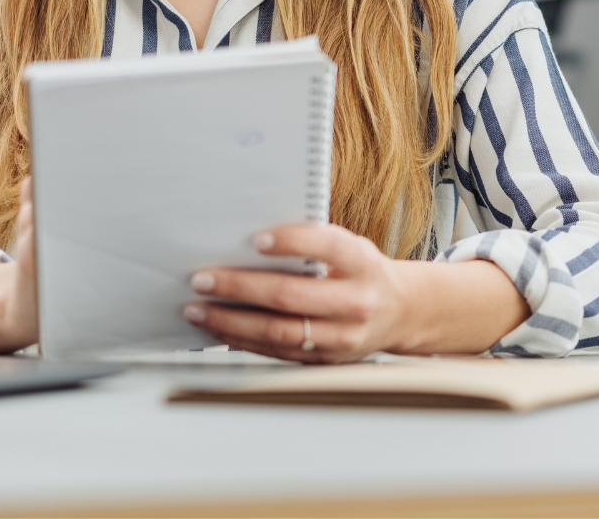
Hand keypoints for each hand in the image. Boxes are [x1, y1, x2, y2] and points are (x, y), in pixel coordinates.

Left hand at [183, 224, 527, 363]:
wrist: (400, 311)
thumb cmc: (362, 271)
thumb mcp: (350, 248)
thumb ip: (314, 245)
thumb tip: (248, 242)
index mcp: (362, 263)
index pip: (327, 247)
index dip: (292, 242)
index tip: (256, 239)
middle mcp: (356, 302)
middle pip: (291, 297)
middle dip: (239, 287)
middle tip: (203, 278)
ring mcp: (342, 337)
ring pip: (279, 332)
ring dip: (231, 321)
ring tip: (198, 308)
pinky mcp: (327, 360)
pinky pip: (278, 352)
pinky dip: (243, 340)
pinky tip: (219, 328)